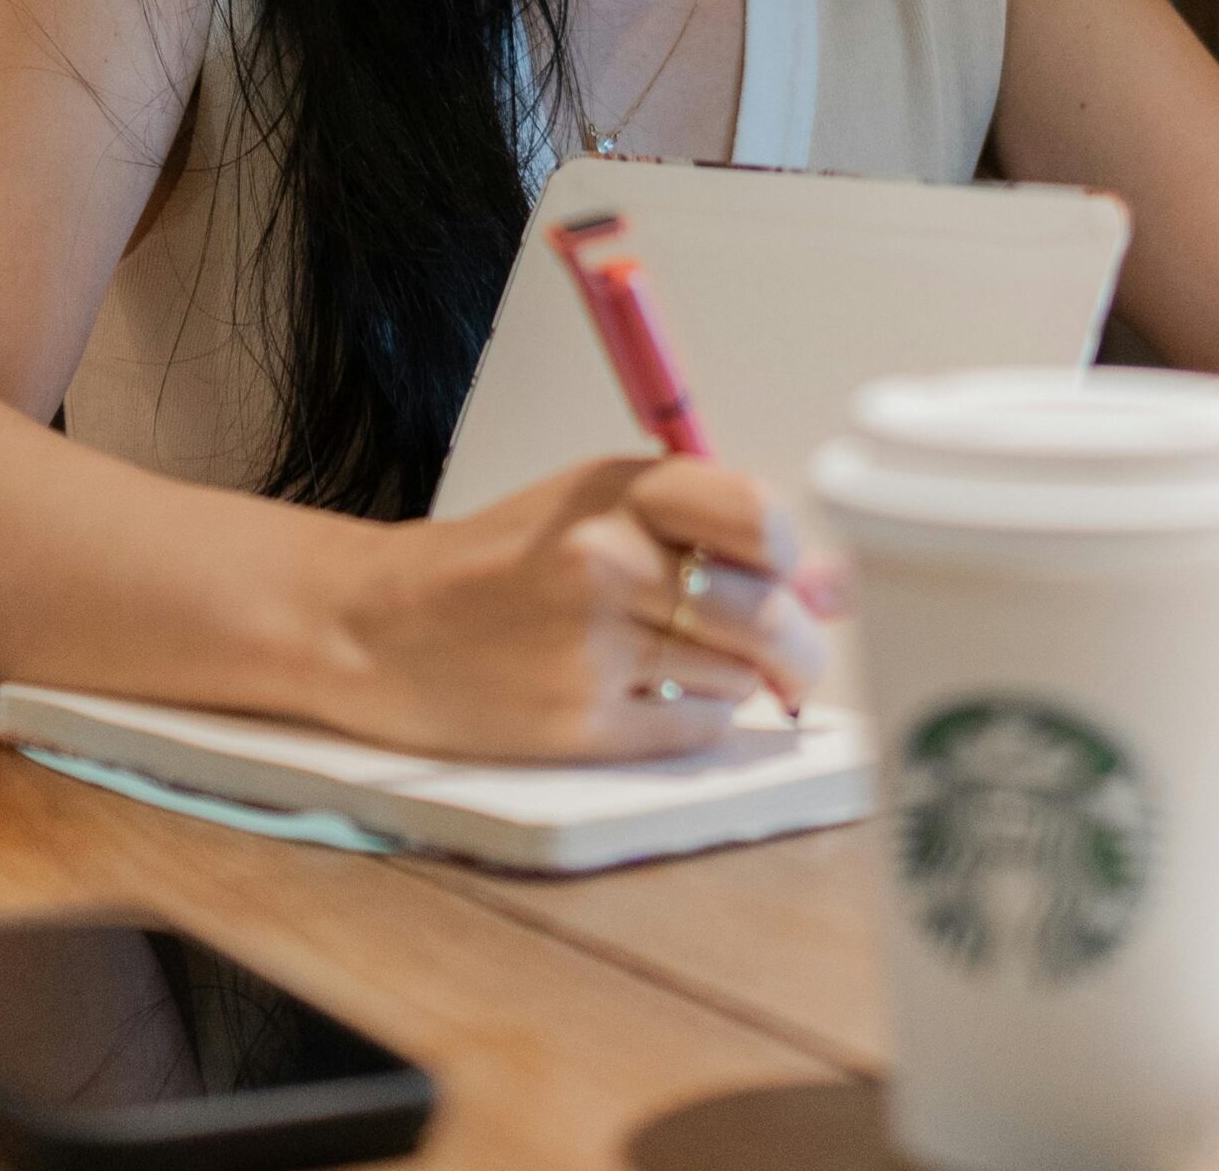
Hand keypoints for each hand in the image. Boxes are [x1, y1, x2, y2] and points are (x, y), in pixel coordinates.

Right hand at [324, 454, 834, 761]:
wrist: (385, 627)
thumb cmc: (505, 562)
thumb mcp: (601, 509)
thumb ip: (713, 533)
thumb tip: (833, 583)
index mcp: (619, 490)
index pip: (758, 517)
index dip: (790, 556)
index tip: (786, 572)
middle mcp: (608, 559)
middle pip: (767, 615)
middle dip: (794, 644)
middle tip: (787, 653)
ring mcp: (593, 645)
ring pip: (738, 677)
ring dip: (733, 679)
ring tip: (677, 658)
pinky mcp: (581, 724)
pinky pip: (695, 728)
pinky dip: (694, 717)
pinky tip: (649, 691)